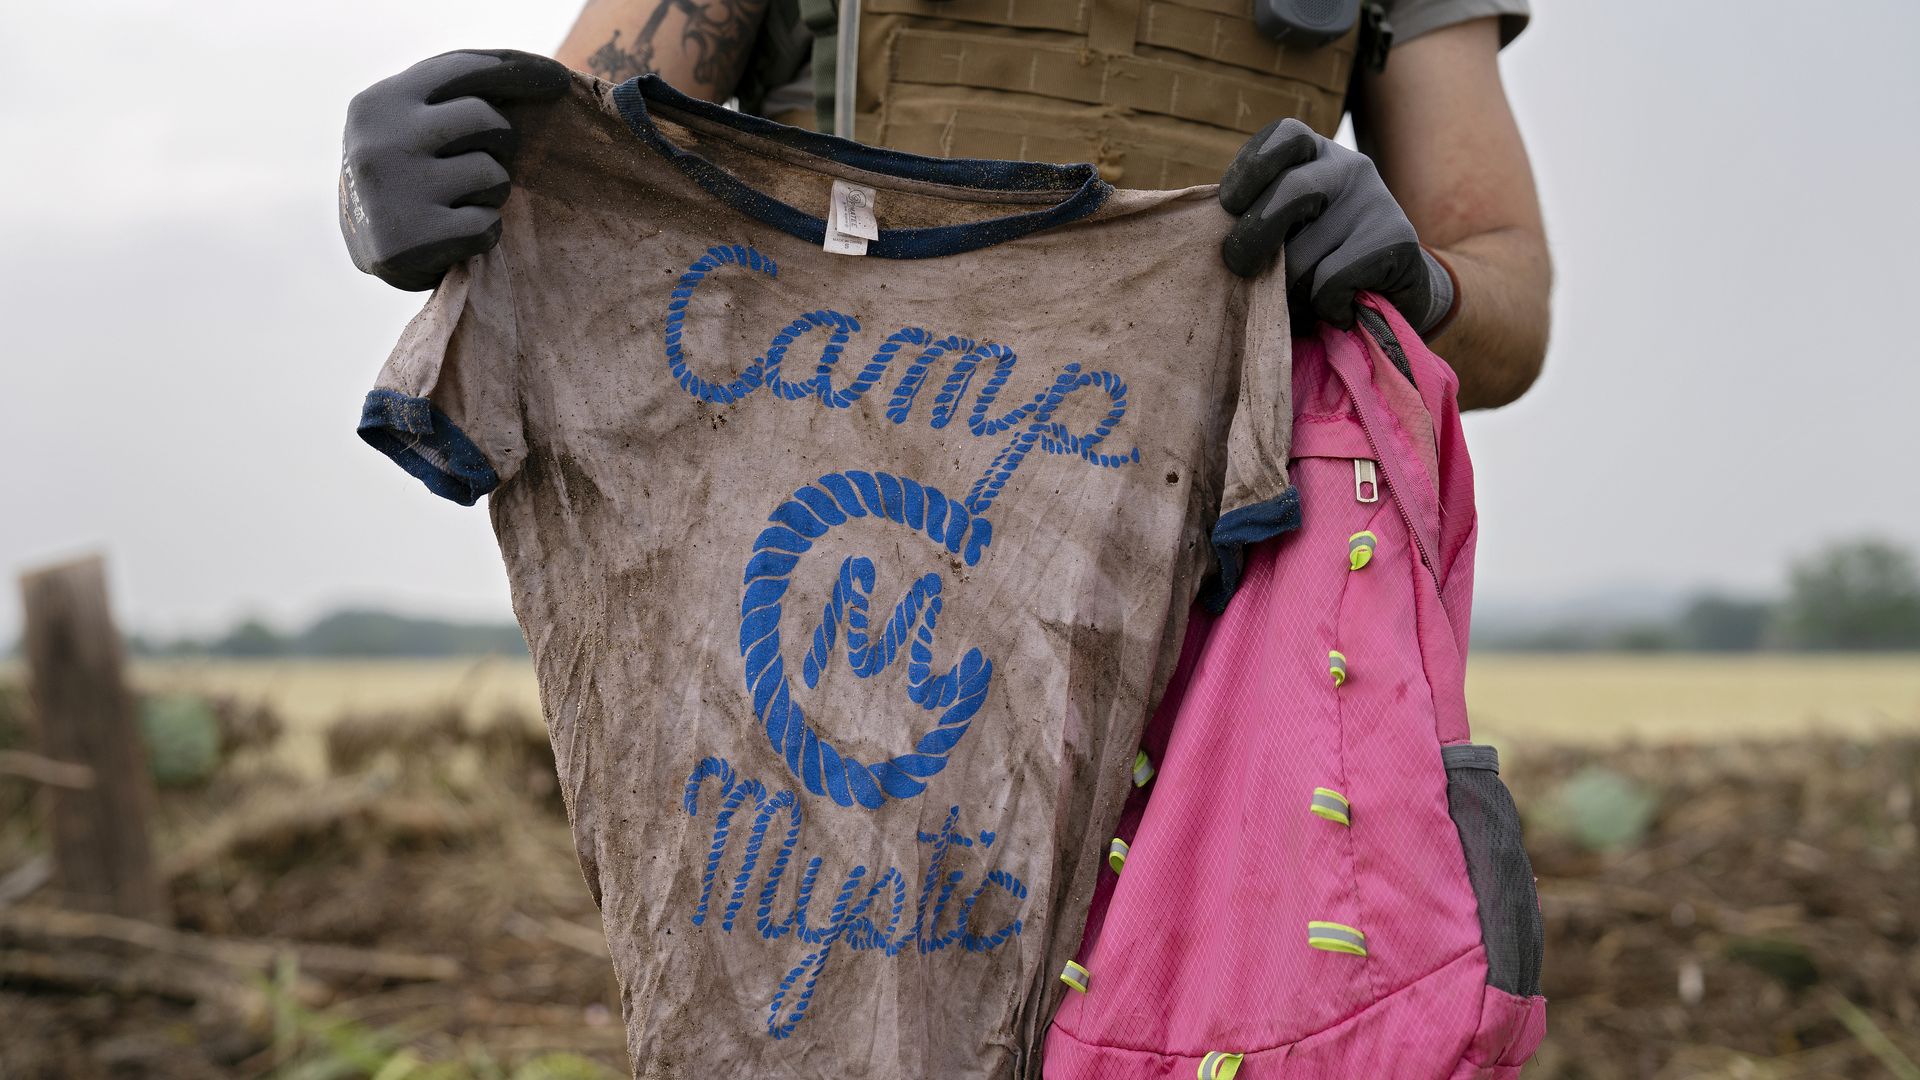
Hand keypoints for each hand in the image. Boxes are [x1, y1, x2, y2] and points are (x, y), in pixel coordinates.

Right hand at [340, 50, 571, 290]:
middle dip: (502, 140)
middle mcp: (381, 141)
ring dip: (493, 190)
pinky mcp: (410, 242)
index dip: (519, 70)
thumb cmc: (409, 172)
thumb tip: (546, 75)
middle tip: (486, 159)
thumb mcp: (411, 121)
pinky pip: (487, 225)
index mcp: (380, 102)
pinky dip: (484, 231)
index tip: (561, 81)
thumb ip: (454, 96)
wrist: (369, 247)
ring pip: (492, 174)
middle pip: (485, 118)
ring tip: (463, 199)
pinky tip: (457, 233)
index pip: (463, 69)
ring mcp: (394, 192)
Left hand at [1218, 118, 1454, 333]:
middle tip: (1239, 267)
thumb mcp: (1288, 228)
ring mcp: (1375, 200)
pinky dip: (1324, 308)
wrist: (1397, 292)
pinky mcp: (1395, 239)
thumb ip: (1258, 219)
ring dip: (1290, 292)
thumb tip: (1215, 241)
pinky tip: (1338, 311)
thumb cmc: (1322, 260)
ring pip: (1302, 255)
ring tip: (1304, 301)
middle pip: (1289, 192)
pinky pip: (1329, 282)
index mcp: (1316, 154)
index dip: (1246, 172)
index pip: (1280, 138)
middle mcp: (1349, 167)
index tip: (1230, 208)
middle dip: (1252, 238)